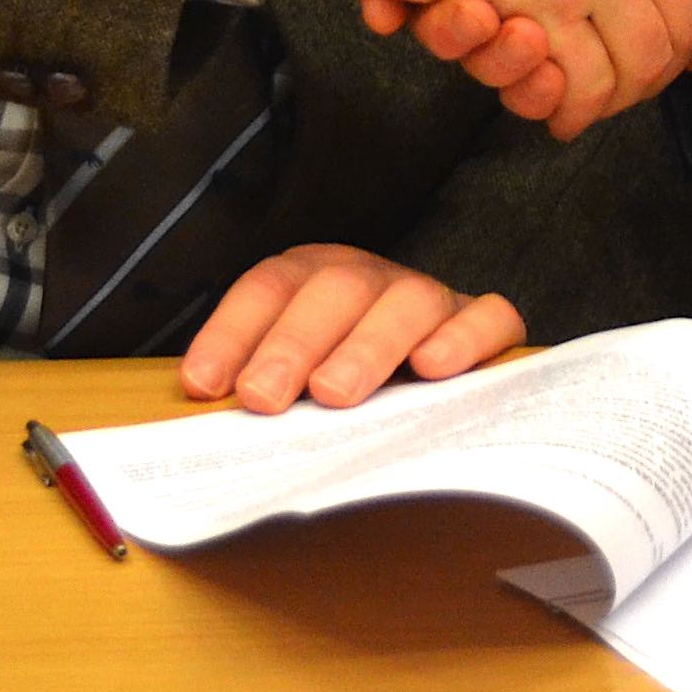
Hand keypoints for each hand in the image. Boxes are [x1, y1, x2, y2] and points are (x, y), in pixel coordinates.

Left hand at [179, 243, 522, 412]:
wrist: (437, 370)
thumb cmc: (344, 384)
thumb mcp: (294, 380)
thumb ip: (262, 387)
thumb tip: (208, 410)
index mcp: (314, 280)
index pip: (269, 288)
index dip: (232, 332)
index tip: (204, 386)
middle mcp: (371, 281)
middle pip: (335, 289)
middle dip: (294, 342)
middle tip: (264, 397)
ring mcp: (431, 299)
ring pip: (407, 301)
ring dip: (367, 345)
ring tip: (334, 394)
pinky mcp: (484, 324)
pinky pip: (487, 317)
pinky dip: (462, 338)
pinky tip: (432, 368)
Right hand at [245, 0, 691, 134]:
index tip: (688, 37)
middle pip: (687, 19)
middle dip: (665, 65)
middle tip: (634, 85)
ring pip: (641, 60)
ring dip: (619, 95)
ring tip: (592, 102)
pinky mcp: (537, 8)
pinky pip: (581, 80)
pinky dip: (570, 104)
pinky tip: (559, 107)